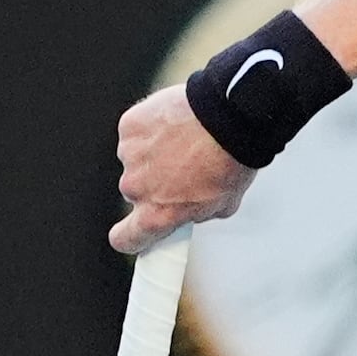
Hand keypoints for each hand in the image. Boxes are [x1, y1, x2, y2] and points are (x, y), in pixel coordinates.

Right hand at [110, 84, 254, 251]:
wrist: (228, 117)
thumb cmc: (230, 160)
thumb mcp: (224, 204)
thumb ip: (198, 213)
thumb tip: (191, 209)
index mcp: (157, 213)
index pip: (125, 238)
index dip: (131, 237)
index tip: (135, 234)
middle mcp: (136, 187)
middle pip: (136, 192)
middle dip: (155, 183)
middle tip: (184, 169)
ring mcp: (129, 155)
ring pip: (135, 160)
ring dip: (153, 154)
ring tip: (184, 142)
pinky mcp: (129, 125)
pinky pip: (136, 133)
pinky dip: (151, 129)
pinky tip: (174, 124)